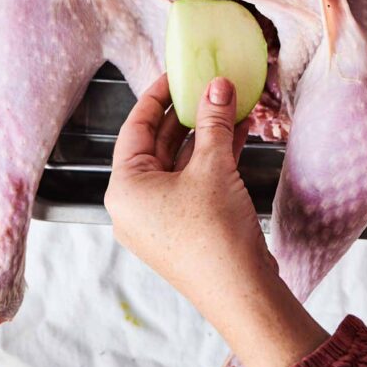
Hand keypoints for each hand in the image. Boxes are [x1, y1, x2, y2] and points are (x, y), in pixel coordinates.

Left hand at [105, 74, 327, 366]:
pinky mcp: (185, 227)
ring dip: (207, 134)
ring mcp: (160, 218)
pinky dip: (214, 158)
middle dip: (189, 113)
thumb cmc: (214, 235)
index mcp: (125, 188)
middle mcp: (135, 204)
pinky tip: (239, 132)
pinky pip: (194, 182)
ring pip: (180, 163)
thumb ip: (214, 121)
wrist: (241, 294)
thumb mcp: (214, 167)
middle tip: (210, 85)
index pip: (136, 127)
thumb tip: (218, 84)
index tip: (177, 73)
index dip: (158, 95)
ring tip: (232, 103)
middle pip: (159, 144)